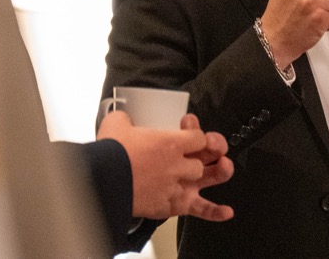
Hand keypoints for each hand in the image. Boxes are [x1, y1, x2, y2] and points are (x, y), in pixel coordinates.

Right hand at [98, 111, 234, 221]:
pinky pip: (199, 210)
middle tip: (199, 151)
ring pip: (207, 178)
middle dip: (205, 153)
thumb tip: (123, 116)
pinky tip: (227, 211)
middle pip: (205, 157)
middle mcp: (179, 165)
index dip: (195, 130)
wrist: (100, 185)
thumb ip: (125, 118)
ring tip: (222, 166)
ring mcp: (178, 186)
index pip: (198, 136)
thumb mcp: (117, 124)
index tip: (187, 127)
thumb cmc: (109, 156)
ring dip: (218, 172)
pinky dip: (214, 211)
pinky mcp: (172, 206)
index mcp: (171, 143)